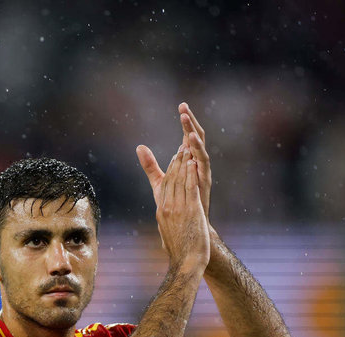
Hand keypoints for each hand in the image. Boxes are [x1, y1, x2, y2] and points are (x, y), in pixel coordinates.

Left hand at [137, 101, 212, 218]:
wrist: (189, 223)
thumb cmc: (177, 203)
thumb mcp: (161, 181)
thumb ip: (150, 165)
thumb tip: (139, 147)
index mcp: (189, 160)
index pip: (187, 135)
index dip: (185, 121)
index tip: (181, 105)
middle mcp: (198, 162)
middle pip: (196, 136)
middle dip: (191, 122)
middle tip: (184, 107)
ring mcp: (203, 170)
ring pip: (201, 146)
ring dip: (194, 133)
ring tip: (186, 120)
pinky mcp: (205, 179)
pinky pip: (203, 162)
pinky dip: (198, 151)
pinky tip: (190, 142)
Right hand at [152, 145, 209, 272]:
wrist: (186, 262)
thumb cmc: (180, 251)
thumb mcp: (169, 233)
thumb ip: (168, 221)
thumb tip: (165, 218)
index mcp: (162, 211)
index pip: (165, 185)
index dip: (171, 169)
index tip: (175, 157)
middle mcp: (167, 207)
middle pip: (171, 179)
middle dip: (176, 161)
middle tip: (182, 147)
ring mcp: (179, 209)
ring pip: (180, 181)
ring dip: (184, 163)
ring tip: (188, 149)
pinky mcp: (191, 212)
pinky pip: (190, 189)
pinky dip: (191, 175)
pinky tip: (194, 164)